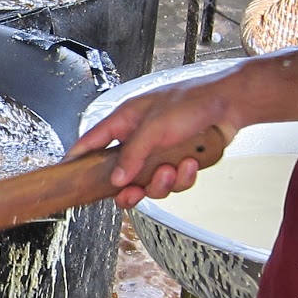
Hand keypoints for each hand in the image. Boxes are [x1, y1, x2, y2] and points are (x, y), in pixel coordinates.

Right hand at [67, 82, 232, 209]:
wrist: (230, 106)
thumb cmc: (192, 101)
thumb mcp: (155, 127)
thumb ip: (132, 154)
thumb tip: (116, 179)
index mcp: (125, 121)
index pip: (92, 141)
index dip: (78, 158)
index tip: (67, 175)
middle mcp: (139, 138)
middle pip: (121, 173)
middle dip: (130, 188)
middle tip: (132, 195)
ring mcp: (159, 152)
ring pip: (148, 183)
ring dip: (161, 182)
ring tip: (172, 169)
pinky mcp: (178, 162)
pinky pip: (173, 183)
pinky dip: (182, 178)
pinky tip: (190, 164)